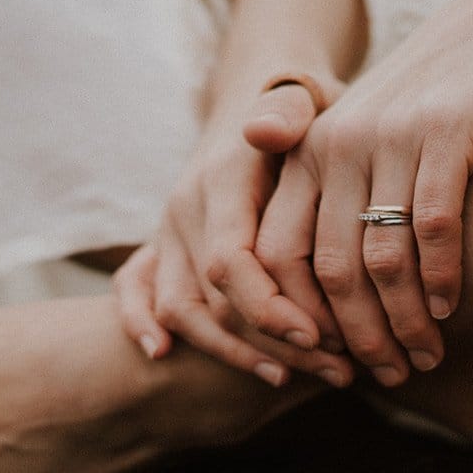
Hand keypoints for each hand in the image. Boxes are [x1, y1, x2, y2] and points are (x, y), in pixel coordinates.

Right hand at [113, 123, 353, 388]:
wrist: (259, 92)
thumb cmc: (301, 105)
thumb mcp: (306, 97)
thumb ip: (289, 112)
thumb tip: (262, 128)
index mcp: (220, 179)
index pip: (231, 262)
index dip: (270, 308)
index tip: (320, 337)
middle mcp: (186, 206)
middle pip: (211, 298)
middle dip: (269, 344)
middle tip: (337, 372)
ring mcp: (169, 228)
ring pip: (181, 308)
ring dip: (231, 352)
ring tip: (289, 379)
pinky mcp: (162, 243)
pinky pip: (136, 289)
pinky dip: (139, 323)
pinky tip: (163, 357)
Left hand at [237, 29, 472, 384]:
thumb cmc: (428, 109)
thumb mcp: (367, 151)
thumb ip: (332, 214)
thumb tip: (299, 303)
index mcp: (306, 155)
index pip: (278, 257)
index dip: (299, 321)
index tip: (332, 364)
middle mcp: (336, 144)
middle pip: (330, 270)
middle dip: (358, 337)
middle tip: (389, 375)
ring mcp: (389, 134)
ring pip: (382, 258)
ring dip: (404, 321)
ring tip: (425, 356)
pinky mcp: (444, 127)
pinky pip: (433, 224)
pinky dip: (440, 277)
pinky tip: (449, 308)